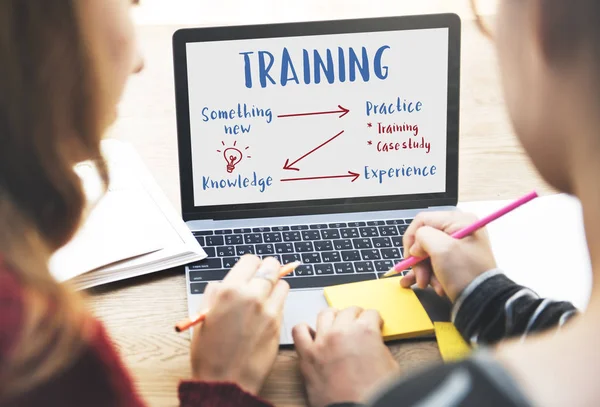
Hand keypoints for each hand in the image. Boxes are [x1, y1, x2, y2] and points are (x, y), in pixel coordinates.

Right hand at [190, 255, 288, 394]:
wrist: (225, 381)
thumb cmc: (209, 353)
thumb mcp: (203, 316)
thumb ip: (215, 293)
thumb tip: (225, 283)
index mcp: (230, 290)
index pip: (251, 260)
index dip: (250, 265)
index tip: (250, 271)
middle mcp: (252, 296)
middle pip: (272, 266)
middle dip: (267, 269)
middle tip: (262, 277)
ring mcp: (269, 310)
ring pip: (283, 283)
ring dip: (275, 286)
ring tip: (264, 297)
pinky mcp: (279, 324)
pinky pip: (283, 303)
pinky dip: (277, 303)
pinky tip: (265, 314)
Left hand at [292, 307, 398, 406]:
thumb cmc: (374, 393)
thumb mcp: (390, 365)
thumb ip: (379, 347)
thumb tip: (373, 343)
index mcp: (365, 331)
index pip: (371, 313)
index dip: (374, 320)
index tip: (373, 323)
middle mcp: (342, 332)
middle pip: (348, 310)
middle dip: (356, 316)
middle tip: (357, 324)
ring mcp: (322, 341)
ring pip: (325, 314)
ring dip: (333, 317)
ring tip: (336, 325)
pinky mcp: (307, 355)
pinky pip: (299, 331)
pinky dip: (305, 330)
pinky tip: (312, 334)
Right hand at [400, 211, 496, 300]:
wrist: (483, 302)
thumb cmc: (466, 273)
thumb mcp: (442, 249)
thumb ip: (423, 237)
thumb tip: (416, 246)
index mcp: (459, 221)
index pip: (422, 220)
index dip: (411, 238)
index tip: (410, 257)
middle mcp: (459, 230)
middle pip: (424, 239)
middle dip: (419, 260)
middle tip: (420, 276)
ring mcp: (458, 246)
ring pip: (428, 253)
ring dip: (424, 270)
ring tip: (428, 284)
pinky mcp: (456, 261)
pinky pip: (435, 263)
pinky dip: (430, 274)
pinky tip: (430, 285)